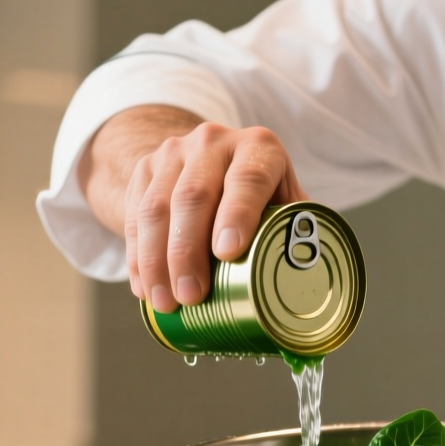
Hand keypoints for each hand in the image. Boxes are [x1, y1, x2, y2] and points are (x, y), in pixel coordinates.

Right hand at [80, 107, 308, 312]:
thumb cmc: (260, 195)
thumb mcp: (283, 200)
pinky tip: (145, 288)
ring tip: (165, 302)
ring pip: (156, 208)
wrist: (208, 159)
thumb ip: (297, 232)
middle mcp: (213, 143)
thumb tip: (311, 284)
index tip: (228, 253)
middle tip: (191, 296)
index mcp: (258, 148)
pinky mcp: (144, 170)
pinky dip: (138, 257)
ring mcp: (174, 154)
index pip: (247, 178)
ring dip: (156, 261)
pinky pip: (134, 216)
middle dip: (188, 252)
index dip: (237, 215)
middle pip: (193, 197)